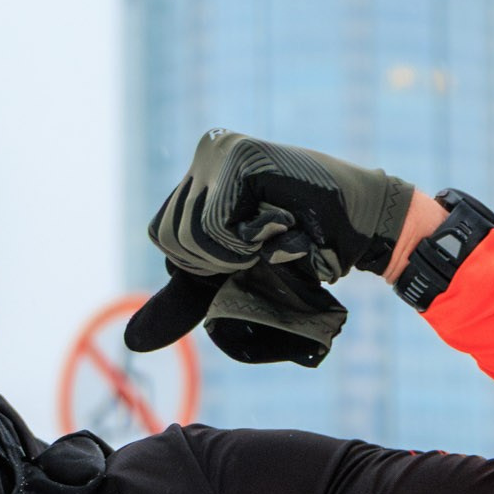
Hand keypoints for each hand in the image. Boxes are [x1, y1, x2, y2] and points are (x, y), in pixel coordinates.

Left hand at [124, 132, 419, 361]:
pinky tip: (273, 231)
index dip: (199, 264)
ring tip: (268, 238)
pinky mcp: (240, 156)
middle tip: (259, 249)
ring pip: (188, 232)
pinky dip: (241, 245)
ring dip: (231, 254)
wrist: (363, 226)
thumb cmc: (306, 247)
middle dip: (212, 262)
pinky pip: (211, 224)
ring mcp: (221, 151)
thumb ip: (186, 293)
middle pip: (169, 235)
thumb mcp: (234, 272)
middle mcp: (207, 154)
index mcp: (201, 177)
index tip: (245, 257)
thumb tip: (131, 343)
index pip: (163, 235)